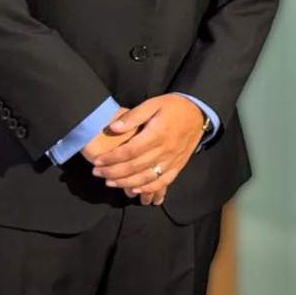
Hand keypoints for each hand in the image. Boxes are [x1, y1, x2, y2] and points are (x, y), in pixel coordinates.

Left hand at [90, 94, 206, 199]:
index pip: (130, 151)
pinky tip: (134, 191)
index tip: (97, 162)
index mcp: (158, 133)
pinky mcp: (178, 166)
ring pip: (147, 178)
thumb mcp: (152, 103)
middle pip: (136, 167)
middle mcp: (166, 149)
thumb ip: (133, 116)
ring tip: (110, 183)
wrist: (198, 112)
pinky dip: (148, 189)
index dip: (112, 158)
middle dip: (114, 172)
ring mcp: (173, 160)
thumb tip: (113, 128)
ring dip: (126, 183)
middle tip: (97, 174)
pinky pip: (163, 181)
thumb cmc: (172, 107)